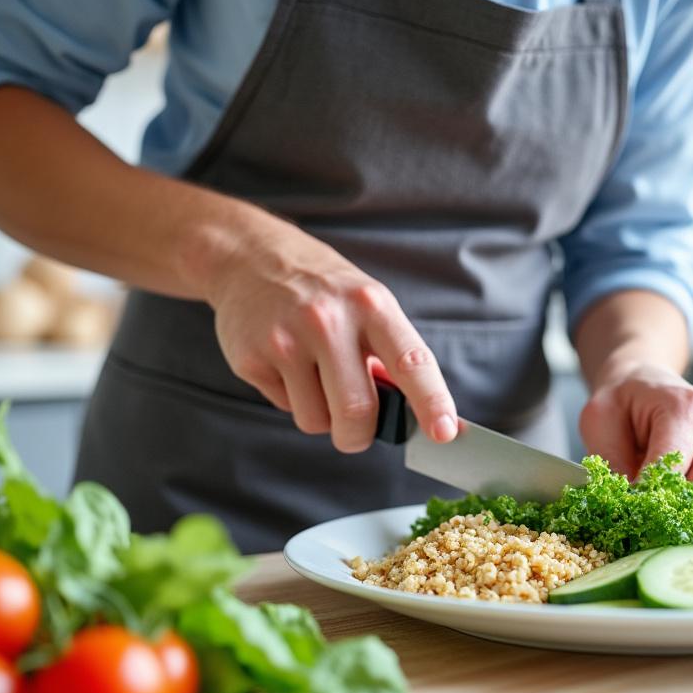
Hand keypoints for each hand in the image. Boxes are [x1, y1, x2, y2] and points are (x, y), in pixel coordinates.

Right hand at [202, 217, 457, 452]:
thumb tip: (415, 414)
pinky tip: (285, 365)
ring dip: (322, 416)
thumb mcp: (366, 303)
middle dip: (359, 436)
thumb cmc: (322, 288)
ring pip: (316, 420)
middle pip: (356, 411)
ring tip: (314, 379)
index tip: (444, 432)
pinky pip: (283, 407)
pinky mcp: (251, 358)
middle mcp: (329, 321)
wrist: (249, 257)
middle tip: (356, 432)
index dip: (431, 401)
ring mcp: (286, 339)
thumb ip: (389, 354)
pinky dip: (291, 398)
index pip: (411, 362)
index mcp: (371, 305)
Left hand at [579, 362, 692, 498]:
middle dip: (677, 509)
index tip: (629, 505)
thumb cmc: (623, 403)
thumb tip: (628, 508)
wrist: (645, 386)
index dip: (649, 496)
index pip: (677, 471)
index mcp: (689, 408)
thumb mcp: (599, 422)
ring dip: (690, 511)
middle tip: (647, 513)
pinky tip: (679, 494)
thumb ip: (613, 463)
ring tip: (661, 498)